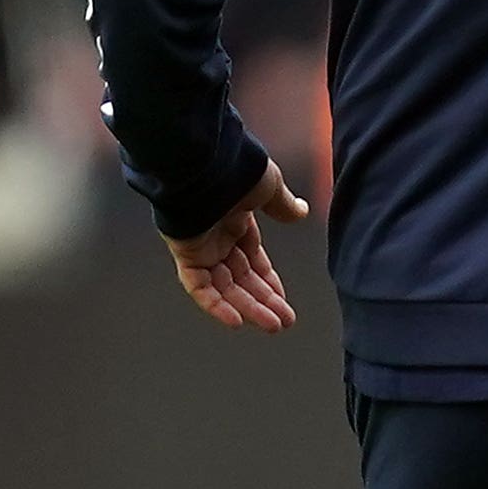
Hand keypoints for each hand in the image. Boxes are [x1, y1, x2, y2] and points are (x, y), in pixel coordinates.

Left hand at [164, 159, 310, 333]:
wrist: (205, 163)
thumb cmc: (238, 169)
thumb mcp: (269, 188)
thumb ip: (282, 205)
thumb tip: (301, 212)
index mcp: (236, 222)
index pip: (253, 260)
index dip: (269, 281)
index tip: (283, 301)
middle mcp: (217, 238)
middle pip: (241, 279)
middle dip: (264, 301)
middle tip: (283, 322)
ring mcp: (201, 247)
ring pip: (225, 287)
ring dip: (247, 307)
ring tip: (271, 325)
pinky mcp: (186, 253)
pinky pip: (199, 286)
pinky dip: (215, 305)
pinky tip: (236, 321)